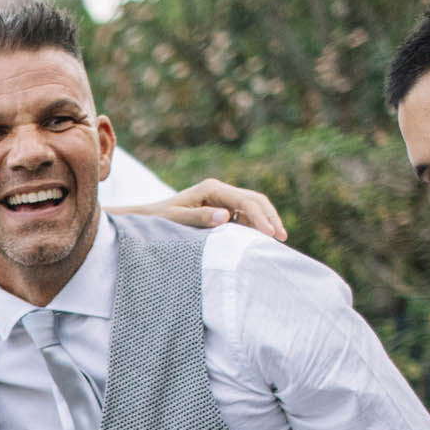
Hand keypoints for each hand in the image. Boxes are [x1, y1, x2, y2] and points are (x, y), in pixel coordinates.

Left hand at [113, 178, 286, 241]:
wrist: (147, 218)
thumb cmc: (158, 220)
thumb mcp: (176, 220)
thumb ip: (199, 218)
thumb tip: (225, 216)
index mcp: (212, 189)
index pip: (245, 201)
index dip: (260, 217)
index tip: (271, 233)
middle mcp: (220, 190)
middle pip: (254, 200)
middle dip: (270, 217)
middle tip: (282, 237)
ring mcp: (222, 199)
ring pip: (252, 207)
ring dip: (265, 222)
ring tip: (277, 241)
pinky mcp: (221, 209)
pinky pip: (243, 216)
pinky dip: (254, 227)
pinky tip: (261, 241)